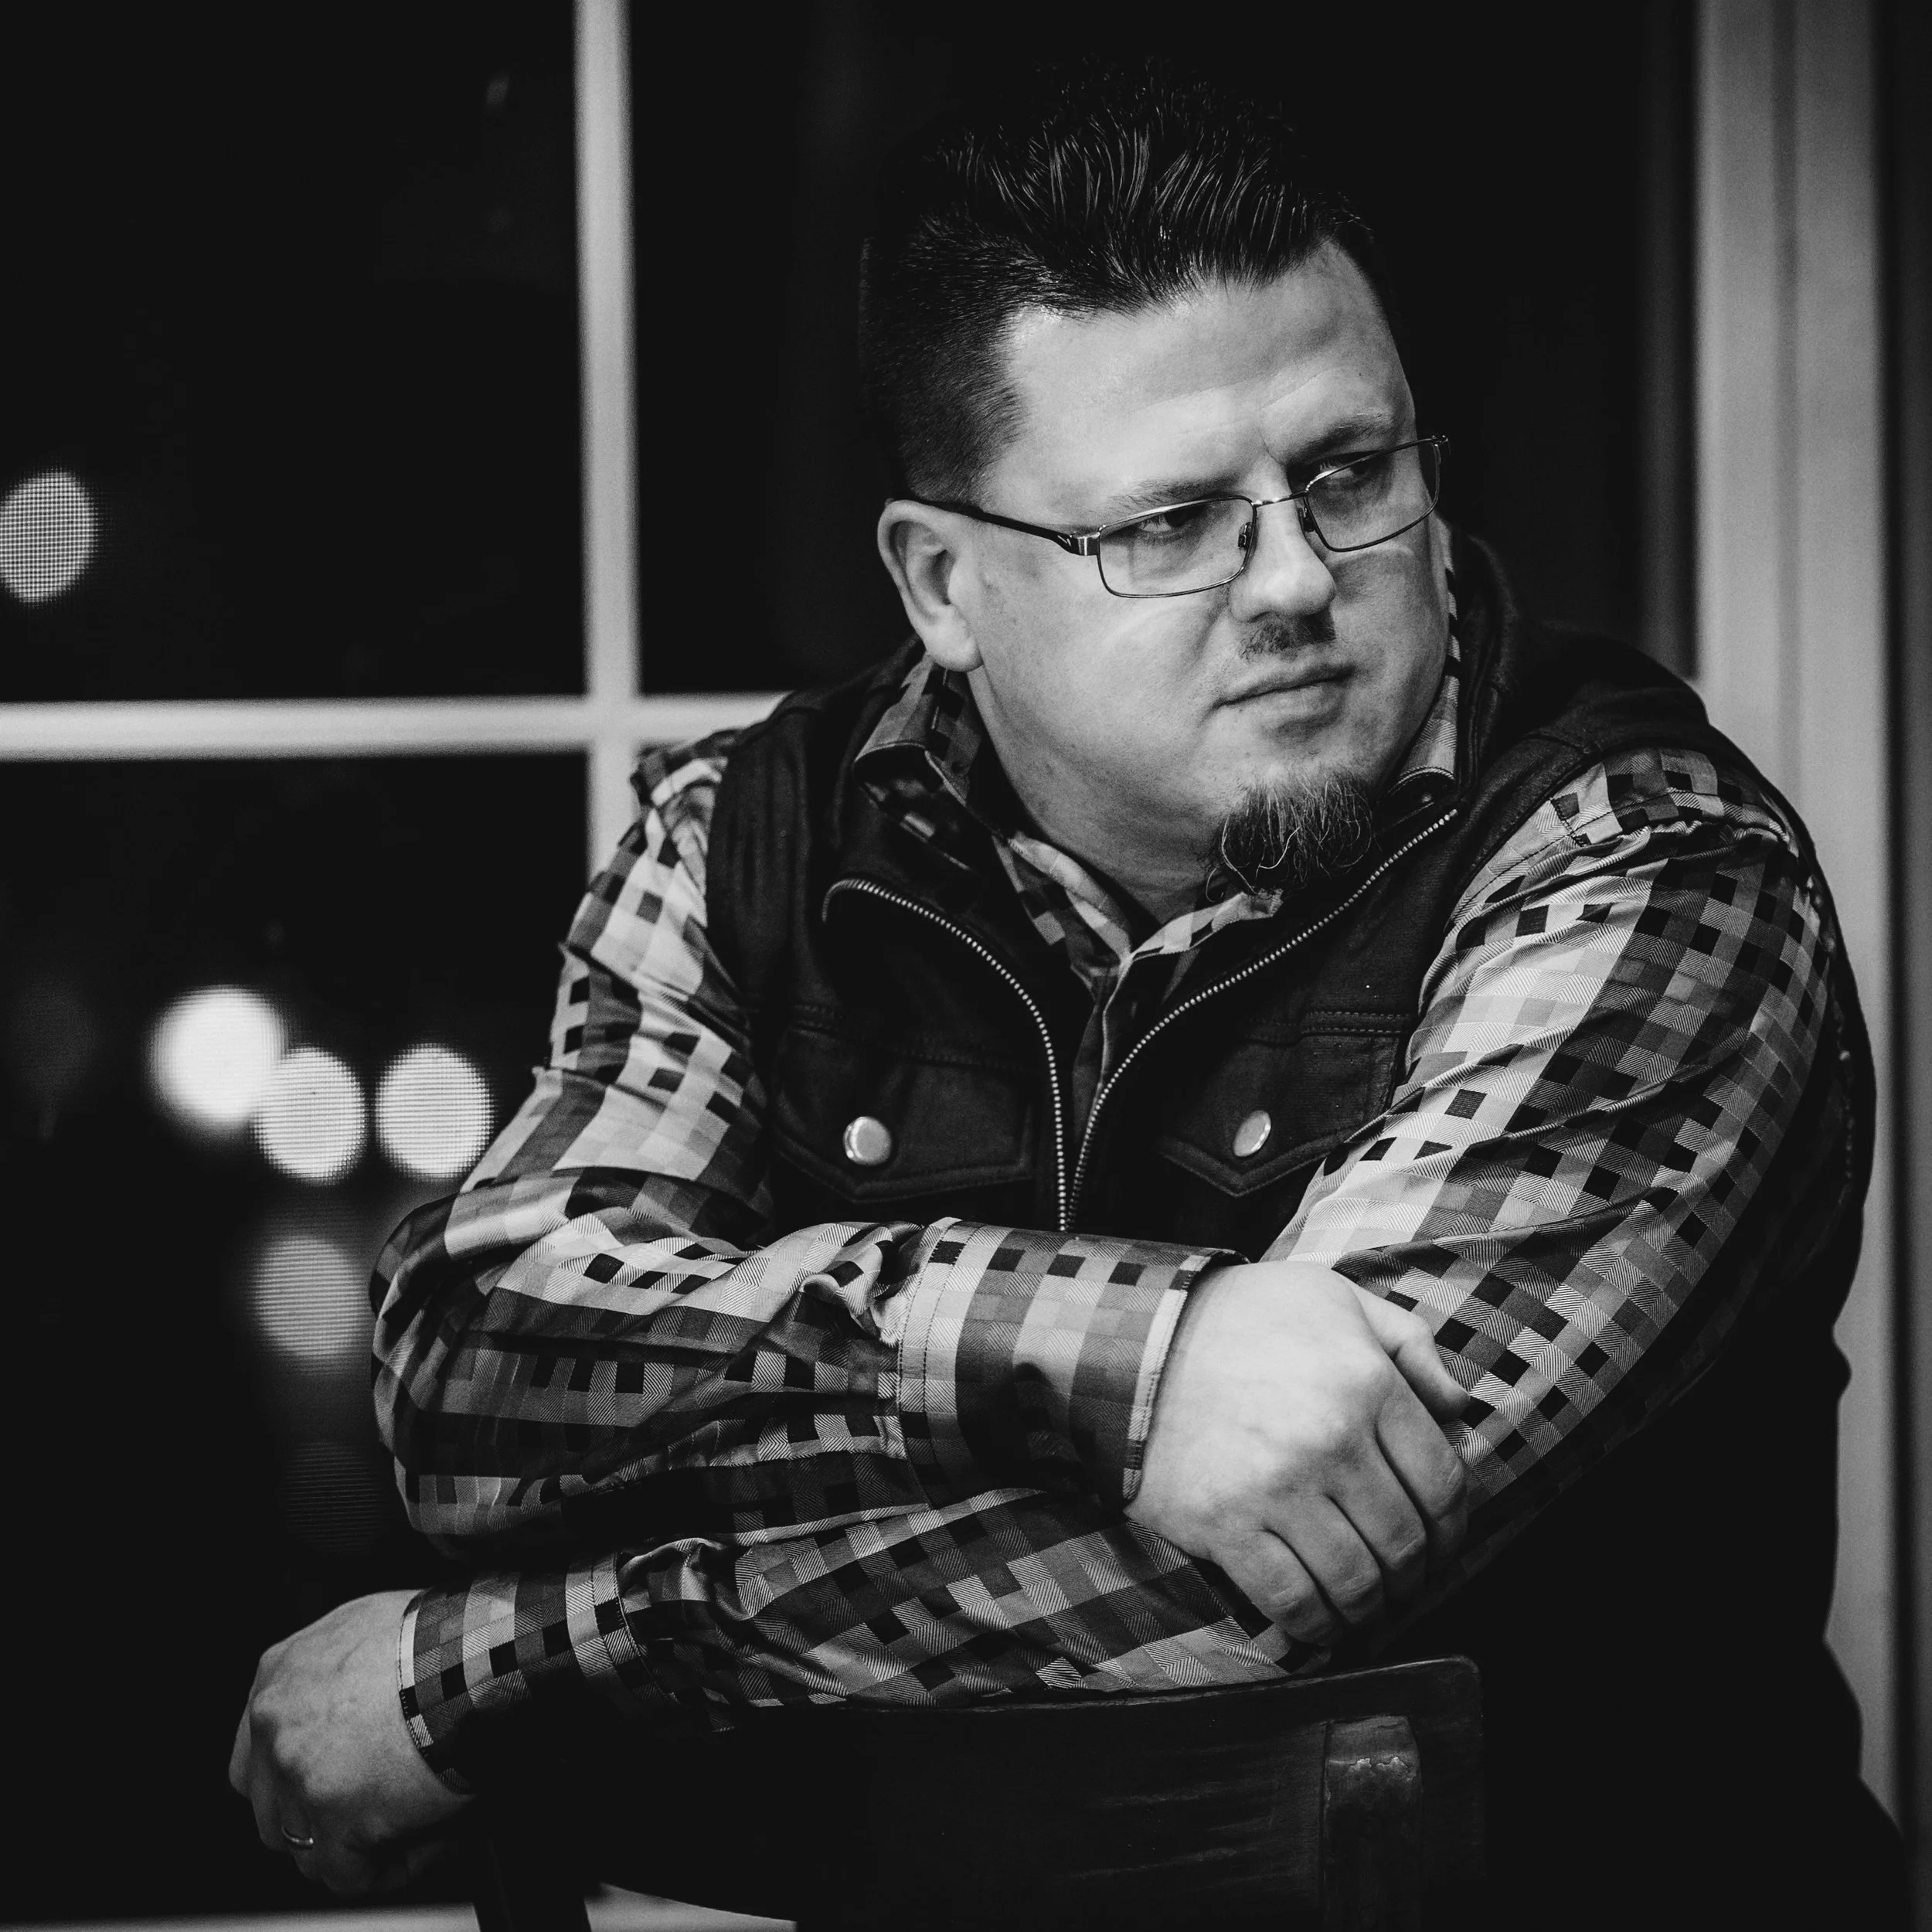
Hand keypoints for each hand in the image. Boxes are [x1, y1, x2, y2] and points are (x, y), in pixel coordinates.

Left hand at [229, 1589, 470, 1893]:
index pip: (255, 1757)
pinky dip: (391, 1869)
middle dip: (318, 1819)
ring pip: (306, 1849)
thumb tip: (346, 1692)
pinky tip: (429, 1842)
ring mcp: (300, 1778)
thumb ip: (329, 1665)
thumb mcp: (362, 1624)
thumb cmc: (436, 1637)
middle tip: (373, 1809)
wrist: (468, 1661)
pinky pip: (349, 1876)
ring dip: (354, 1847)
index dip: (293, 1780)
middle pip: (272, 1809)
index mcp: (278, 1679)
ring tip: (412, 1827)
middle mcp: (275, 1729)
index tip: (334, 1783)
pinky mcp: (335, 1821)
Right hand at [1127, 1262, 1468, 1643]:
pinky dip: (1317, 1626)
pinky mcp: (1225, 1525)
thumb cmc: (1240, 1315)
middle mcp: (1331, 1440)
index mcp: (1366, 1383)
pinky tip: (1321, 1623)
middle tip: (1406, 1583)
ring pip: (1356, 1581)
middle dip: (1415, 1575)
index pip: (1442, 1482)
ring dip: (1371, 1607)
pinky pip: (1291, 1600)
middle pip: (1404, 1540)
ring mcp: (1277, 1488)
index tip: (1443, 1543)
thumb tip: (1462, 1407)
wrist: (1133, 1338)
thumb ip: (1409, 1342)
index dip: (1454, 1527)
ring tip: (1366, 1607)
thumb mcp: (1334, 1296)